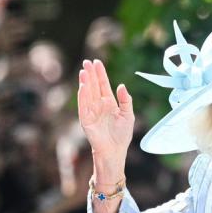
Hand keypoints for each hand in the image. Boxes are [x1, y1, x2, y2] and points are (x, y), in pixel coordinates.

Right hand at [77, 59, 133, 173]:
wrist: (115, 151)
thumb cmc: (122, 135)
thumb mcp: (128, 115)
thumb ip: (126, 100)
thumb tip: (122, 86)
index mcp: (109, 102)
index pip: (103, 85)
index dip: (100, 74)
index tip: (97, 62)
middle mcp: (99, 105)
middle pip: (93, 86)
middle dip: (90, 74)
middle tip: (87, 62)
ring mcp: (91, 112)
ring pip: (87, 93)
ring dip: (85, 82)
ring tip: (83, 71)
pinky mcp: (86, 120)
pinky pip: (83, 106)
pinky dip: (82, 96)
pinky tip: (82, 86)